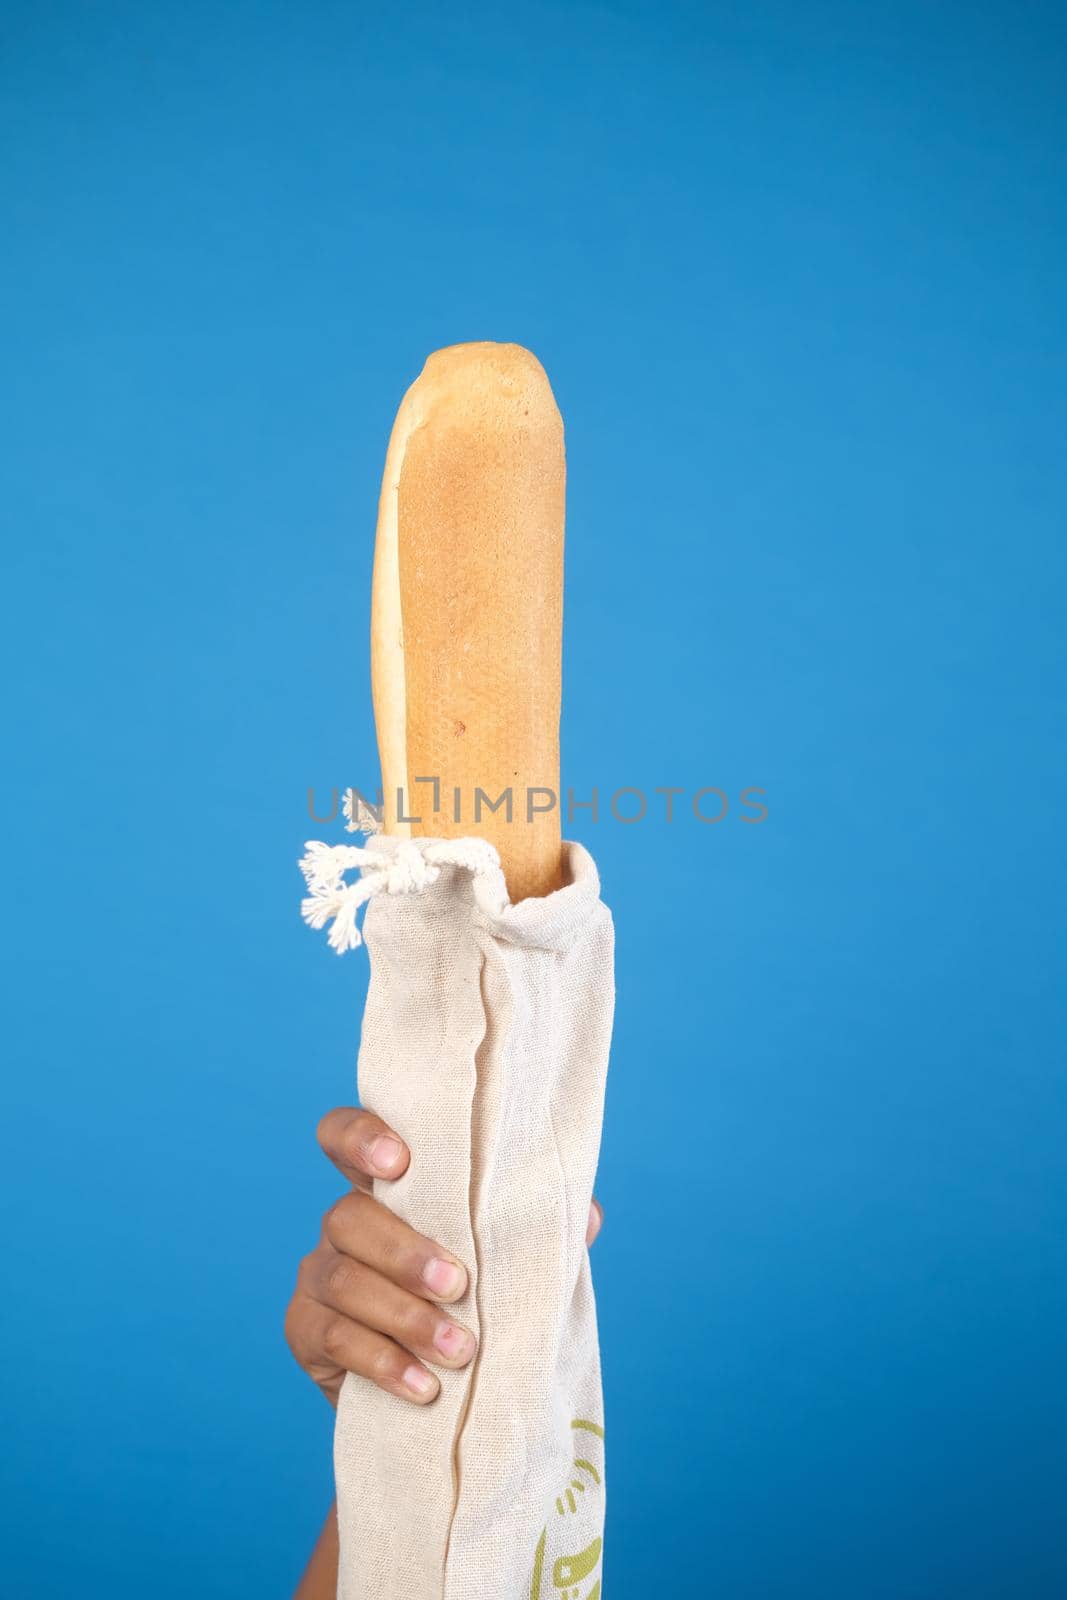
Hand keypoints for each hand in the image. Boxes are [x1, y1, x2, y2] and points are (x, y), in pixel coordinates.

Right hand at [285, 1106, 603, 1406]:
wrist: (439, 1391)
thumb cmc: (477, 1301)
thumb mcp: (507, 1260)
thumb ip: (538, 1231)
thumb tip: (587, 1215)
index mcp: (387, 1189)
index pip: (346, 1136)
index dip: (360, 1136)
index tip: (399, 1160)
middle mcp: (343, 1223)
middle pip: (347, 1215)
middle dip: (403, 1251)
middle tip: (458, 1285)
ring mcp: (318, 1275)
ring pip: (342, 1279)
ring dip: (404, 1316)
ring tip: (459, 1349)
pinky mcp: (304, 1331)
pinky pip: (332, 1338)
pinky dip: (382, 1362)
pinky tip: (424, 1387)